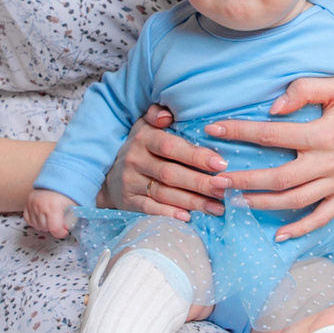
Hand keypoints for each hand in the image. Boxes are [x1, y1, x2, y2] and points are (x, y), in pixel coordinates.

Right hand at [26, 188, 79, 237]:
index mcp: (54, 207)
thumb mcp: (74, 207)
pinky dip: (35, 221)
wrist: (57, 180)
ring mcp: (32, 204)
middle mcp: (41, 206)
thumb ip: (71, 221)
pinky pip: (28, 220)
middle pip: (46, 228)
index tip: (65, 229)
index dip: (61, 232)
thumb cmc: (67, 193)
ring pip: (37, 226)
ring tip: (51, 217)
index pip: (55, 229)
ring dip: (45, 225)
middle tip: (59, 220)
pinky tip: (43, 217)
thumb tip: (66, 230)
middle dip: (54, 227)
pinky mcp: (27, 203)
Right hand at [105, 103, 230, 221]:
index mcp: (143, 138)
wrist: (110, 175)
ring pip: (164, 193)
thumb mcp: (146, 126)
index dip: (196, 156)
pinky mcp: (127, 201)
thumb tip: (166, 114)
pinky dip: (169, 214)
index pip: (170, 147)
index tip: (220, 164)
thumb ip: (157, 115)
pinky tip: (189, 217)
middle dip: (200, 183)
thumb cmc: (141, 147)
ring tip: (217, 207)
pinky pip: (149, 209)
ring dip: (192, 201)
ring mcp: (130, 182)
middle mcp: (134, 159)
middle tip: (224, 188)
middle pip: (170, 174)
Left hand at [204, 77, 333, 240]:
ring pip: (295, 201)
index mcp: (324, 134)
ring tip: (235, 202)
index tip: (215, 130)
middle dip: (244, 180)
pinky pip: (322, 217)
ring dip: (263, 204)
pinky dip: (300, 229)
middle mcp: (330, 163)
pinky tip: (278, 234)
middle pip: (278, 178)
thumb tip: (274, 108)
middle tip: (216, 181)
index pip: (272, 136)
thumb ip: (304, 90)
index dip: (240, 132)